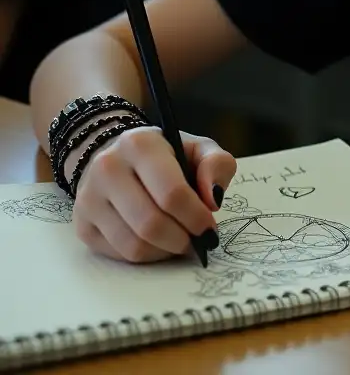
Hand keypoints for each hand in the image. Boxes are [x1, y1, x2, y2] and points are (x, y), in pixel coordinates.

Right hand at [73, 126, 235, 263]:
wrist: (118, 156)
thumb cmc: (167, 155)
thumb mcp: (198, 148)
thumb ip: (216, 165)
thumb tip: (213, 200)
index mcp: (140, 144)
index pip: (171, 193)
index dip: (196, 217)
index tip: (210, 228)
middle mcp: (108, 168)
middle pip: (150, 223)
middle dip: (182, 239)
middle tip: (197, 240)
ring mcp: (89, 198)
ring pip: (132, 245)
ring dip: (164, 251)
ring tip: (179, 241)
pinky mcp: (81, 224)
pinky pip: (118, 255)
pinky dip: (145, 256)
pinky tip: (157, 242)